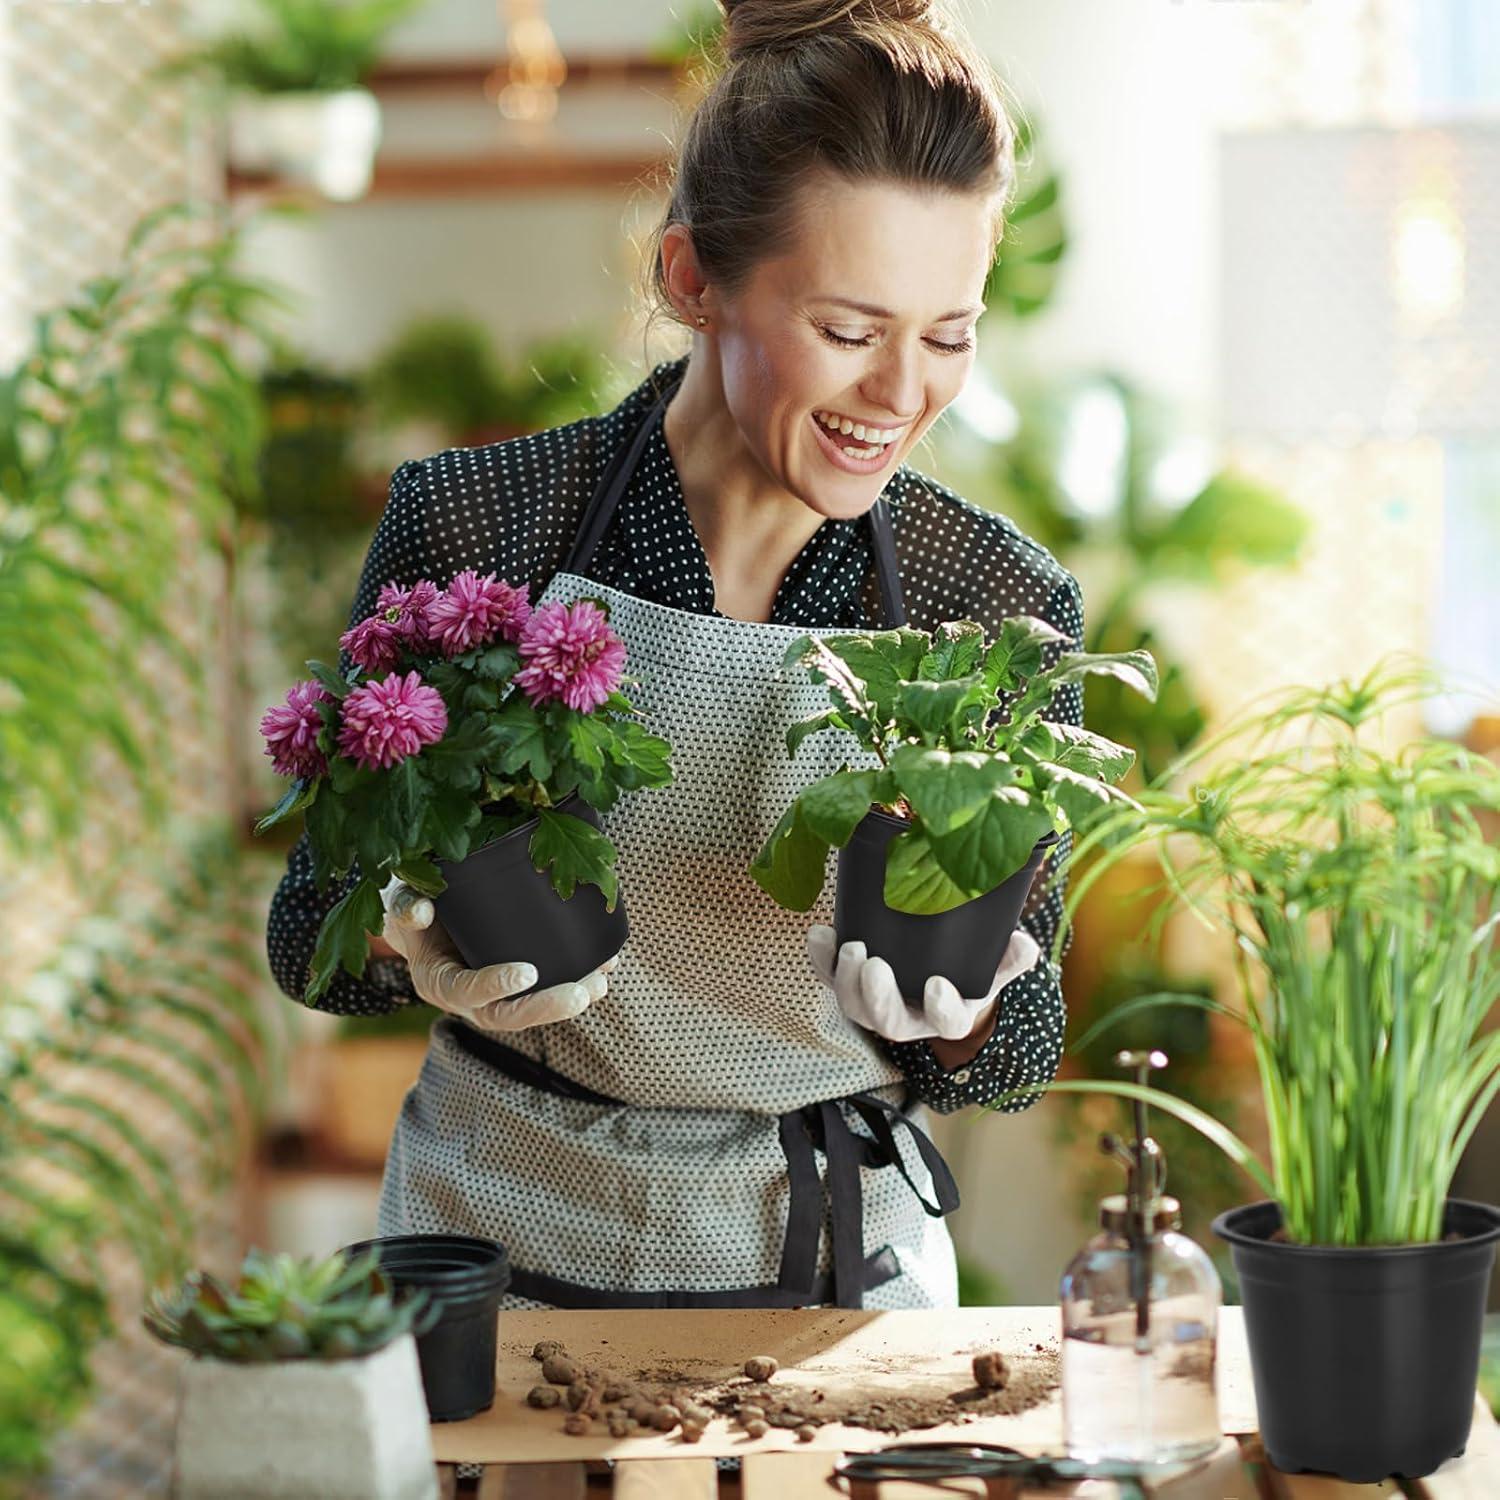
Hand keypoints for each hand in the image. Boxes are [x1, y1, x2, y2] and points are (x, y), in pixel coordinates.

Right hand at [379, 877, 618, 1031]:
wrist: (426, 916)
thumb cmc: (416, 906)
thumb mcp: (403, 902)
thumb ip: (407, 906)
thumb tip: (422, 912)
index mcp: (439, 982)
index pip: (467, 993)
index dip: (496, 985)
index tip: (528, 972)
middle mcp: (471, 998)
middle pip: (510, 1015)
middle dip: (548, 1007)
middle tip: (584, 992)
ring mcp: (498, 994)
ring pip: (535, 1008)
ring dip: (571, 999)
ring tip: (601, 983)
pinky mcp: (521, 983)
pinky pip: (549, 988)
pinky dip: (578, 980)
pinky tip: (606, 966)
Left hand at [807, 925, 1040, 1043]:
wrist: (943, 972)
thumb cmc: (973, 971)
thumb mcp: (997, 965)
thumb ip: (1012, 958)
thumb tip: (1024, 945)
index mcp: (950, 1016)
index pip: (947, 1023)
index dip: (941, 1008)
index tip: (937, 984)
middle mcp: (911, 1019)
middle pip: (889, 1023)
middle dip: (877, 997)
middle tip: (873, 963)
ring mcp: (878, 1005)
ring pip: (856, 1007)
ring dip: (847, 979)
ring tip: (849, 946)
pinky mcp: (853, 984)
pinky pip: (832, 979)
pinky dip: (822, 960)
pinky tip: (820, 935)